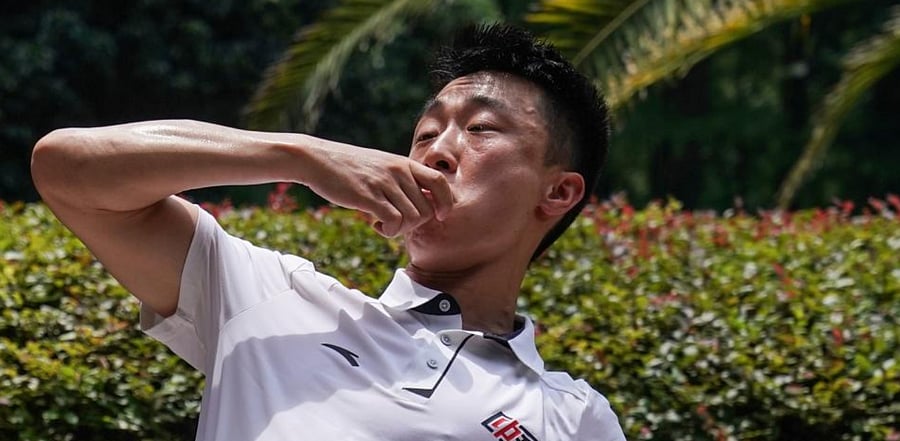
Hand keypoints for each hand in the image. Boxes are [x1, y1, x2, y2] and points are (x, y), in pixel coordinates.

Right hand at [300, 140, 453, 236]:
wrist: (317, 159)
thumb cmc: (349, 166)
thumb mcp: (381, 164)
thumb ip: (401, 178)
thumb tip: (420, 201)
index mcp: (404, 163)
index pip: (440, 182)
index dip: (446, 202)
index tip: (440, 215)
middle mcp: (398, 171)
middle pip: (426, 208)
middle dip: (415, 224)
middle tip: (397, 222)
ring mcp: (384, 183)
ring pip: (412, 218)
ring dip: (400, 229)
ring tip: (384, 224)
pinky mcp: (368, 196)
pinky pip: (393, 221)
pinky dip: (389, 230)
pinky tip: (376, 225)